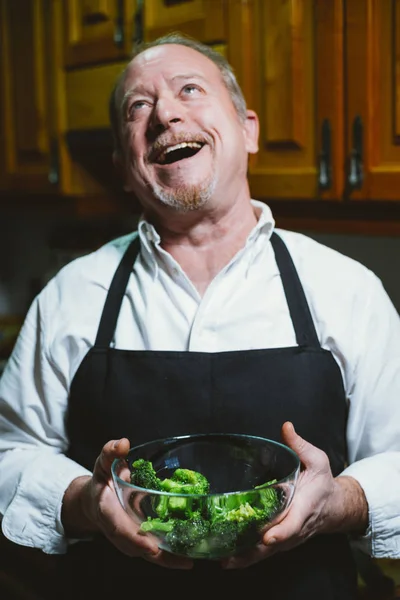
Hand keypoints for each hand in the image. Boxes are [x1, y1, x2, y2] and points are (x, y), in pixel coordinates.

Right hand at [62, 438, 192, 568]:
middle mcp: (118, 529)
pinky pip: (153, 550)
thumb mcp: (104, 462)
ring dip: (167, 559)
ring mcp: (128, 537)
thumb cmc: (102, 479)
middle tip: (182, 559)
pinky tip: (188, 554)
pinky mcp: (139, 539)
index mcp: (107, 511)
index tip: (150, 546)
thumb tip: (123, 444)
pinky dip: (169, 555)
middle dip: (158, 556)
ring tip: (189, 559)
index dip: (133, 539)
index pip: (118, 529)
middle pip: (137, 548)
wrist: (94, 499)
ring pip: (147, 554)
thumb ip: (111, 452)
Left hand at [221, 421, 367, 569]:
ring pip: (267, 553)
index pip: (293, 524)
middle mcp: (296, 528)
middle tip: (229, 555)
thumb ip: (300, 445)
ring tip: (222, 559)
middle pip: (274, 544)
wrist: (335, 507)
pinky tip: (226, 558)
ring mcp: (288, 539)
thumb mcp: (317, 460)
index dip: (281, 532)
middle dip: (253, 551)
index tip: (267, 537)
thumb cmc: (323, 482)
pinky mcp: (281, 543)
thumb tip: (286, 427)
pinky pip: (263, 553)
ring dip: (245, 557)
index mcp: (305, 507)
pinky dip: (246, 557)